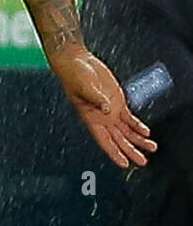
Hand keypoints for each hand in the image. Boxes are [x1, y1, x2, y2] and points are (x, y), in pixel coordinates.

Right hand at [51, 47, 156, 168]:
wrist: (77, 62)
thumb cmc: (74, 75)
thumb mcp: (85, 87)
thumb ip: (97, 99)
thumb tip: (108, 110)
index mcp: (91, 118)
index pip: (105, 141)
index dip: (115, 153)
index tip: (124, 164)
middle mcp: (102, 118)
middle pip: (119, 140)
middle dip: (131, 151)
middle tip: (142, 161)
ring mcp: (110, 110)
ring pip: (127, 131)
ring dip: (138, 140)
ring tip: (151, 147)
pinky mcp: (117, 101)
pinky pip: (129, 117)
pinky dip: (138, 125)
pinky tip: (146, 132)